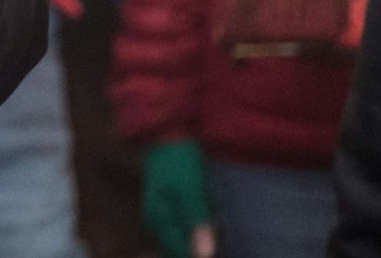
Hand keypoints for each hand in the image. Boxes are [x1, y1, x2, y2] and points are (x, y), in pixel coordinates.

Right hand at [141, 139, 214, 257]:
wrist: (169, 134)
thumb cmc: (179, 160)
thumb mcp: (191, 190)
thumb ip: (197, 222)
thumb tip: (204, 255)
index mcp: (158, 220)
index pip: (181, 253)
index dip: (204, 254)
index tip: (224, 248)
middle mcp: (156, 222)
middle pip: (180, 249)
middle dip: (202, 247)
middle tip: (223, 238)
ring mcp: (162, 215)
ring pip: (184, 240)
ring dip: (201, 239)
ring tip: (221, 232)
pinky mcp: (171, 207)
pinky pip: (185, 229)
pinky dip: (199, 230)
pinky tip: (213, 224)